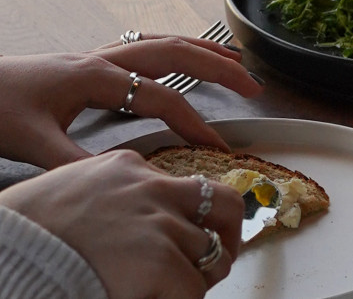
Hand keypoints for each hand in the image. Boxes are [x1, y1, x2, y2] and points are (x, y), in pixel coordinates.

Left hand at [0, 35, 262, 168]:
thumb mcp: (31, 143)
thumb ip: (77, 163)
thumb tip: (120, 180)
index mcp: (96, 77)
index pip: (162, 97)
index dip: (195, 122)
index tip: (218, 145)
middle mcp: (102, 58)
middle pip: (176, 53)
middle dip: (219, 67)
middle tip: (254, 85)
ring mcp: (95, 55)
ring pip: (162, 42)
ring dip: (202, 49)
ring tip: (235, 59)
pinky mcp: (87, 60)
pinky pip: (143, 45)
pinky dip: (174, 47)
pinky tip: (181, 55)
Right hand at [0, 150, 243, 298]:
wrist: (7, 255)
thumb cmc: (26, 232)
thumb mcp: (70, 192)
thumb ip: (112, 198)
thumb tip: (134, 225)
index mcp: (125, 166)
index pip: (180, 186)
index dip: (185, 218)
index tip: (181, 235)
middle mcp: (150, 188)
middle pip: (222, 203)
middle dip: (229, 233)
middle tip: (218, 258)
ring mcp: (159, 223)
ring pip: (210, 253)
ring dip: (198, 276)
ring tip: (172, 289)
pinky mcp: (160, 262)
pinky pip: (194, 289)